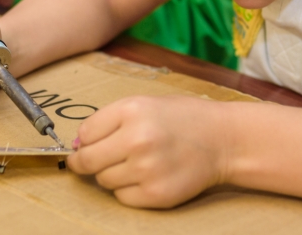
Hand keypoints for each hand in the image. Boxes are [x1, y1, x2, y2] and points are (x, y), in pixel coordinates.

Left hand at [68, 96, 228, 207]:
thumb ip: (110, 120)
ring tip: (136, 163)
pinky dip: (128, 190)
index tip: (86, 146)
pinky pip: (122, 197)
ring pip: (104, 181)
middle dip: (86, 162)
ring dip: (112, 174)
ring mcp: (146, 169)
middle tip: (91, 161)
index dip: (83, 141)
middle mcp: (137, 139)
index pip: (85, 133)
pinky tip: (147, 176)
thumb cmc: (184, 118)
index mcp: (132, 110)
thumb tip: (77, 146)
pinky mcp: (155, 194)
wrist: (224, 139)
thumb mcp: (146, 104)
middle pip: (87, 161)